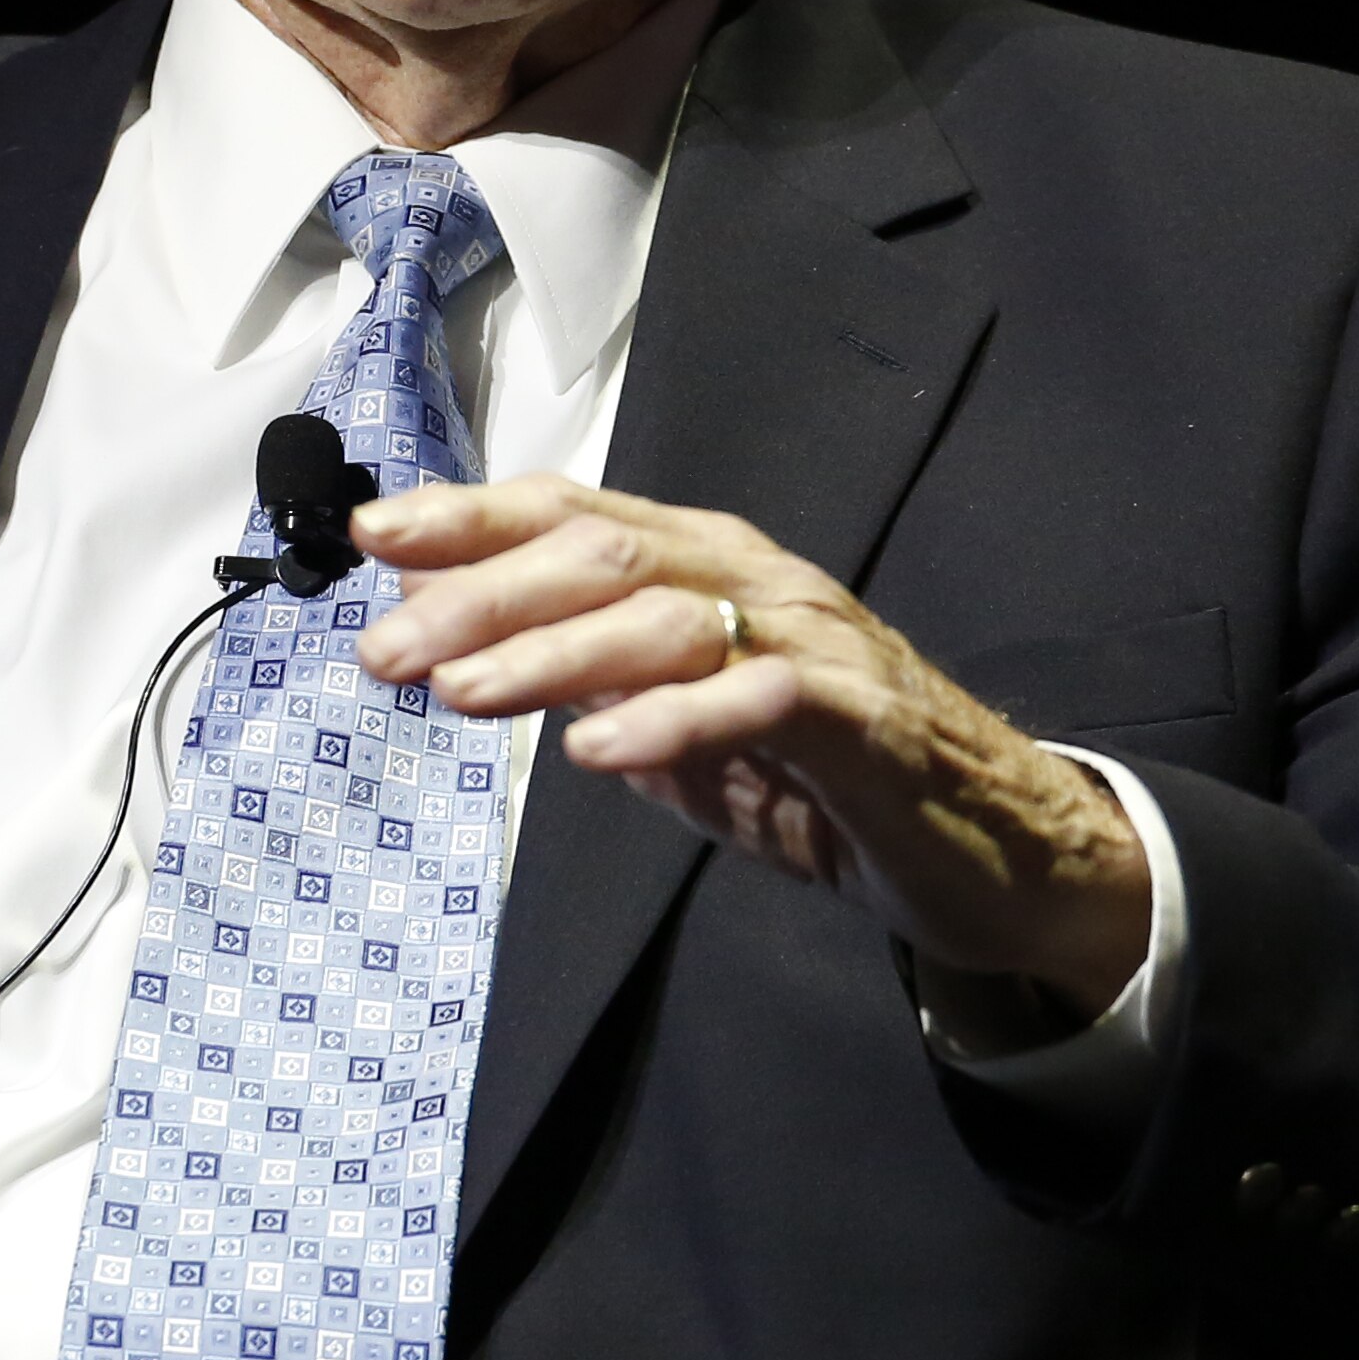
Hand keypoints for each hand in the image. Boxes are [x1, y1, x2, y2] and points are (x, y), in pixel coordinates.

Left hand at [351, 476, 1153, 1011]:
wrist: (988, 845)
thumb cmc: (815, 774)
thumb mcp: (670, 719)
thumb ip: (574, 671)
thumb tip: (445, 630)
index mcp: (706, 563)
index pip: (573, 514)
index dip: (469, 517)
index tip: (370, 536)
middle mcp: (756, 578)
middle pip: (603, 557)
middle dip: (480, 597)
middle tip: (387, 651)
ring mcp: (815, 640)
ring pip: (669, 617)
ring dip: (554, 653)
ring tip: (462, 695)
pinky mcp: (864, 717)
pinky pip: (762, 700)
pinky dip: (674, 720)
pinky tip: (598, 751)